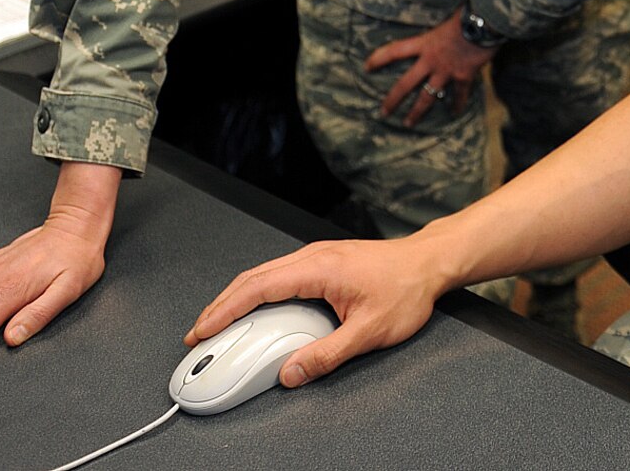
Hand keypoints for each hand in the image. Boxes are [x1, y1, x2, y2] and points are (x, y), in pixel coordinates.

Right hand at [187, 237, 444, 387]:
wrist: (431, 262)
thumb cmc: (407, 289)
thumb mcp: (370, 331)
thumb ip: (328, 355)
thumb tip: (291, 372)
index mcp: (318, 269)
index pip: (257, 289)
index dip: (224, 311)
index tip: (202, 331)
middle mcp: (313, 256)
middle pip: (252, 278)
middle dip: (220, 306)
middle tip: (199, 334)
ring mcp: (318, 255)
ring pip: (264, 274)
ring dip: (237, 298)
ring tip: (219, 324)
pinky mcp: (324, 260)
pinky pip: (279, 273)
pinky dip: (257, 292)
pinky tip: (254, 309)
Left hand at [365, 7, 495, 126]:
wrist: (485, 23)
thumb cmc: (466, 15)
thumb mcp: (446, 19)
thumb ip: (440, 29)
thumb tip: (445, 26)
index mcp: (424, 43)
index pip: (395, 51)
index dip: (379, 59)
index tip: (367, 67)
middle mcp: (431, 60)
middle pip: (405, 84)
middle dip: (393, 99)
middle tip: (383, 112)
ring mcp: (446, 71)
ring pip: (427, 96)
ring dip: (417, 112)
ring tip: (408, 123)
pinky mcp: (464, 76)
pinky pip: (459, 94)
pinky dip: (457, 104)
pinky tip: (454, 112)